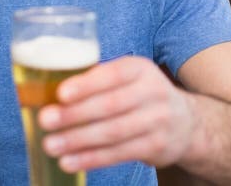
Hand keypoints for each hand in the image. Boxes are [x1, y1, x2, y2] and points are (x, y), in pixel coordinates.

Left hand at [38, 56, 196, 172]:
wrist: (186, 121)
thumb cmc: (137, 94)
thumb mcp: (125, 77)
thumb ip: (94, 79)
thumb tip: (44, 89)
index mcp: (139, 68)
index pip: (111, 75)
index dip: (86, 85)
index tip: (60, 94)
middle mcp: (152, 92)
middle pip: (109, 106)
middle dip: (74, 115)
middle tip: (45, 120)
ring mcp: (158, 121)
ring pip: (113, 133)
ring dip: (77, 141)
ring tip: (50, 145)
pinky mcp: (156, 147)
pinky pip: (119, 154)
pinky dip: (91, 159)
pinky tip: (69, 161)